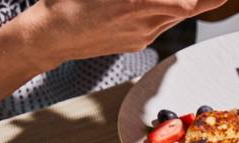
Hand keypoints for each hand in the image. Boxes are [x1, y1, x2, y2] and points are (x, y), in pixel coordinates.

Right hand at [18, 0, 227, 69]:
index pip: (185, 2)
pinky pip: (161, 24)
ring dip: (188, 2)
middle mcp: (145, 22)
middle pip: (189, 8)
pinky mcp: (137, 44)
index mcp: (136, 2)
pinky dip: (167, 10)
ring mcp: (143, 36)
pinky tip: (161, 2)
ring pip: (177, 16)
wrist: (49, 36)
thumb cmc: (67, 2)